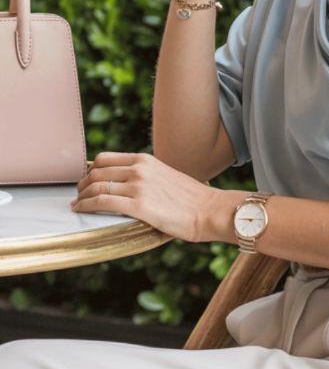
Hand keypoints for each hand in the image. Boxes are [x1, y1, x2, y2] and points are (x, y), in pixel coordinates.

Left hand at [71, 152, 229, 242]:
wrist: (210, 209)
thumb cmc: (193, 199)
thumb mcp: (166, 176)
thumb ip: (148, 177)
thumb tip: (133, 187)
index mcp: (146, 160)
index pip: (105, 158)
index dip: (90, 169)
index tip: (86, 179)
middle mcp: (139, 169)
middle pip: (96, 171)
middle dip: (82, 183)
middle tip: (79, 193)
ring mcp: (138, 186)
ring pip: (96, 186)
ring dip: (82, 195)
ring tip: (78, 203)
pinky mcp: (139, 206)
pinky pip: (103, 202)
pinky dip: (86, 205)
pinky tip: (81, 209)